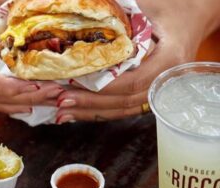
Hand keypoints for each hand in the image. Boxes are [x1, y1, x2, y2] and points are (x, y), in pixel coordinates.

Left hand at [55, 0, 219, 123]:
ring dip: (90, 112)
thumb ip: (120, 16)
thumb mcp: (147, 7)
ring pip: (122, 109)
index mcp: (169, 60)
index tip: (75, 83)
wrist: (190, 16)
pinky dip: (100, 110)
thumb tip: (85, 14)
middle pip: (124, 102)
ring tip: (62, 113)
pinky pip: (123, 107)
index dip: (103, 87)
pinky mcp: (147, 93)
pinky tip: (78, 111)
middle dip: (89, 103)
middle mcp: (165, 82)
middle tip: (60, 101)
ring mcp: (157, 91)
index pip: (133, 82)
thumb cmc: (169, 7)